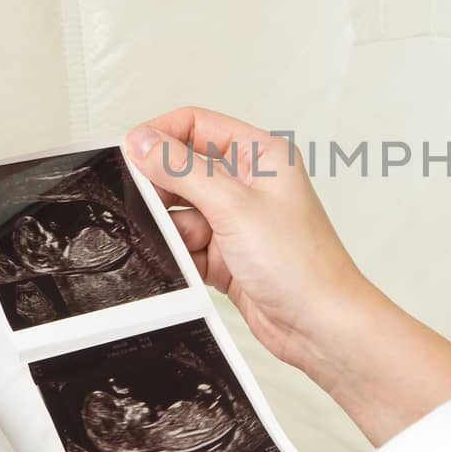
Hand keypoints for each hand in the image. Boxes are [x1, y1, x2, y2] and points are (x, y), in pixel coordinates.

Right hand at [123, 106, 384, 375]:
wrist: (320, 326)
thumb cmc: (302, 265)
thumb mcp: (234, 206)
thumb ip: (183, 170)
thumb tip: (143, 141)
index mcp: (261, 156)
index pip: (198, 125)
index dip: (160, 135)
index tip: (130, 154)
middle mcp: (250, 185)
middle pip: (184, 170)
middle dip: (162, 190)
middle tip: (145, 206)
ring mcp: (238, 222)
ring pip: (182, 212)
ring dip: (173, 229)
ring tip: (184, 245)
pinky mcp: (228, 256)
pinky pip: (188, 246)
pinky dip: (181, 255)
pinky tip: (188, 265)